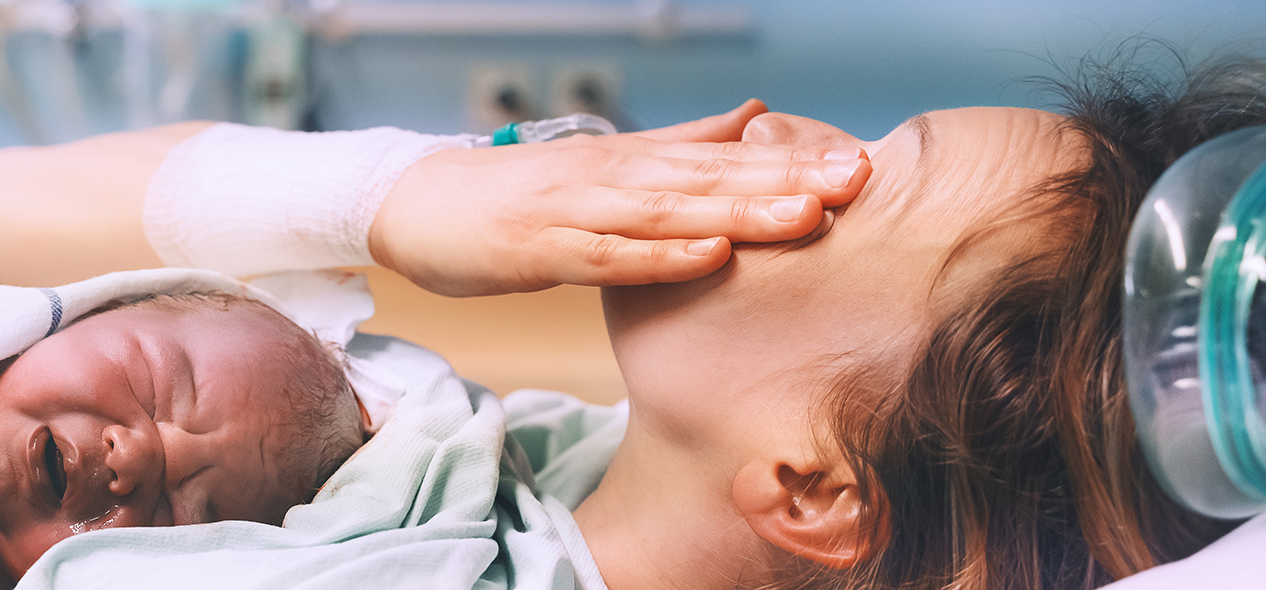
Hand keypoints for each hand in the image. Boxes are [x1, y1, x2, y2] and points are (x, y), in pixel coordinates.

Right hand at [369, 99, 869, 295]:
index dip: (793, 161)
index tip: (860, 167)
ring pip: (669, 212)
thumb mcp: (603, 164)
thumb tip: (754, 114)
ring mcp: (577, 213)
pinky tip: (710, 256)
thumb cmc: (513, 193)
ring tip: (806, 216)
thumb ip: (680, 143)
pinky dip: (661, 258)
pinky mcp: (542, 251)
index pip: (724, 158)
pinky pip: (609, 258)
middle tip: (856, 182)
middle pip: (710, 179)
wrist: (414, 203)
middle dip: (786, 180)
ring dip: (738, 213)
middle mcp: (611, 178)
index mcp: (631, 160)